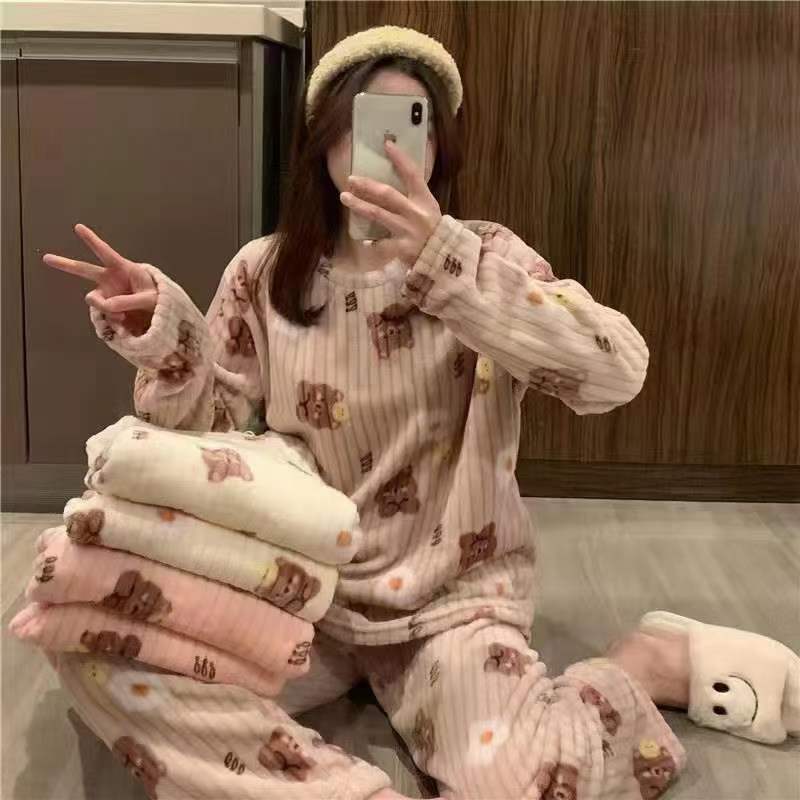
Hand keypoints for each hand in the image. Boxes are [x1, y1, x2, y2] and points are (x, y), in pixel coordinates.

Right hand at [43, 224, 156, 335]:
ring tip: (124, 316)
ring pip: (95, 301)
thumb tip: (105, 305)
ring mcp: (107, 293)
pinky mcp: (107, 308)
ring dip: (106, 309)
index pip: (105, 252)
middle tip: (46, 258)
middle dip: (65, 264)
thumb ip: (128, 301)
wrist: (160, 313)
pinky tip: (123, 322)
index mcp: (123, 269)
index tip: (78, 227)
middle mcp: (110, 279)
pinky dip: (112, 320)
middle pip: (84, 270)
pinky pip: (102, 315)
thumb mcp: (150, 299)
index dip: (92, 240)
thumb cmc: (159, 299)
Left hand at [340, 139, 441, 265]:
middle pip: (387, 194)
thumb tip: (389, 183)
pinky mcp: (402, 248)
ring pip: (379, 214)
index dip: (400, 159)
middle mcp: (416, 212)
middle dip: (367, 185)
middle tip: (351, 179)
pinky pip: (381, 244)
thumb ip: (413, 197)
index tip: (387, 144)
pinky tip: (364, 242)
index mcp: (424, 200)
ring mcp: (408, 230)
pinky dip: (372, 243)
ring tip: (345, 197)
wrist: (443, 258)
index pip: (412, 174)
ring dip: (359, 205)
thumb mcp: (429, 209)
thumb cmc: (434, 231)